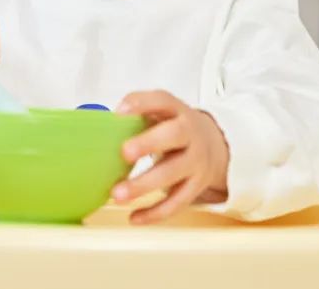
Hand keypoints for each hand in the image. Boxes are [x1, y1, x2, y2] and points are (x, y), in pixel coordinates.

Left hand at [112, 90, 229, 224]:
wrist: (215, 145)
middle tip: (124, 153)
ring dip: (144, 185)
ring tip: (117, 194)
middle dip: (148, 144)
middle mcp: (190, 134)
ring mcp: (196, 161)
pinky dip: (155, 213)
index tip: (120, 111)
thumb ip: (138, 115)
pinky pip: (177, 202)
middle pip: (174, 135)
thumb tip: (103, 126)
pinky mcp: (196, 186)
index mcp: (178, 112)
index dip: (143, 103)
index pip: (163, 100)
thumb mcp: (163, 114)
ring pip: (172, 173)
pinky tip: (134, 217)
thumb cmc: (175, 128)